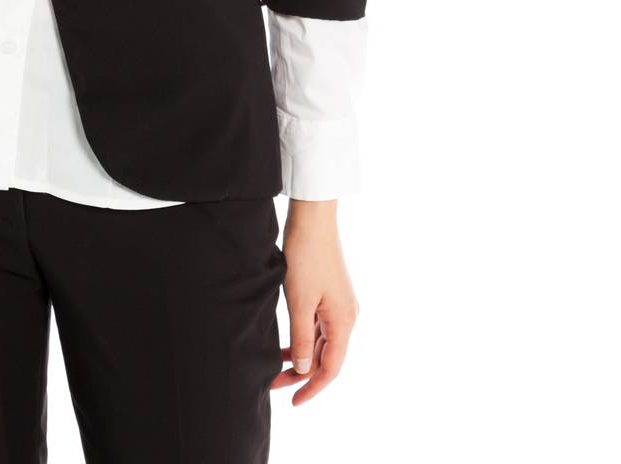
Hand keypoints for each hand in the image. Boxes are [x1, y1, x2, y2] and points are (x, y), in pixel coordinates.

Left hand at [270, 200, 359, 405]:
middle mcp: (347, 316)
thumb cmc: (306, 256)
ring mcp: (339, 304)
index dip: (313, 388)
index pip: (331, 368)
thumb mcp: (299, 302)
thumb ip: (303, 339)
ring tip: (275, 367)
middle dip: (301, 374)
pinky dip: (304, 338)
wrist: (313, 218)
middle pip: (326, 357)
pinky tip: (287, 343)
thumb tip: (304, 370)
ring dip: (301, 356)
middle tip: (273, 384)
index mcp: (343, 321)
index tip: (293, 402)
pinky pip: (318, 326)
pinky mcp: (330, 294)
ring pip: (321, 342)